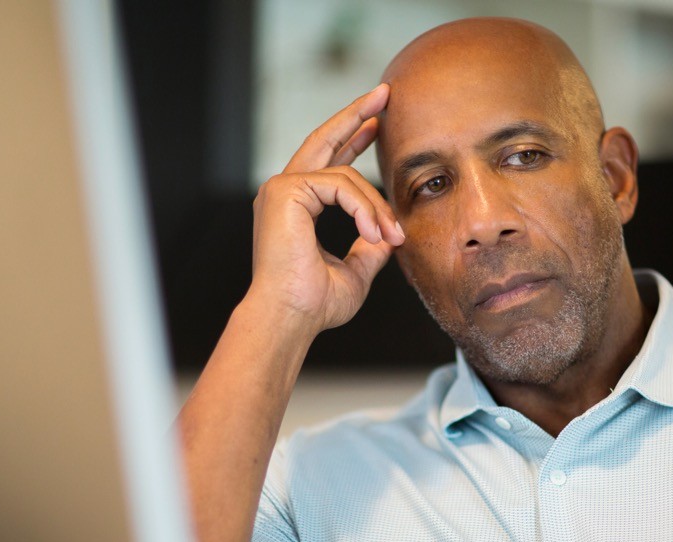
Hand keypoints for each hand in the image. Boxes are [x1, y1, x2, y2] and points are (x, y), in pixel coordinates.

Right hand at [249, 83, 404, 333]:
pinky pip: (340, 184)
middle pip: (324, 139)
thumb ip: (369, 248)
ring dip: (376, 205)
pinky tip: (375, 231)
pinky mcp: (284, 191)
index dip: (353, 140)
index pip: (328, 163)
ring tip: (392, 235)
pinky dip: (364, 208)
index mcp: (295, 207)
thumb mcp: (354, 273)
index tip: (377, 125)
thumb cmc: (313, 305)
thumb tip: (389, 235)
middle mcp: (283, 192)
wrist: (288, 318)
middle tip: (385, 93)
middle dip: (357, 114)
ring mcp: (281, 188)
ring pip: (345, 175)